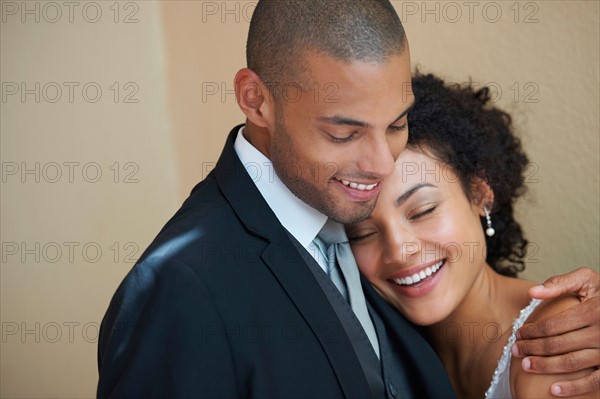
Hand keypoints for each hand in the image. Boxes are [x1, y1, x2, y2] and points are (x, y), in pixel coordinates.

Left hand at [511, 267, 599, 396]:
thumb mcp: (587, 280)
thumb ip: (559, 283)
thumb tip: (532, 292)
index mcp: (592, 311)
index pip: (552, 326)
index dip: (532, 331)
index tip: (519, 334)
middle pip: (557, 345)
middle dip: (532, 348)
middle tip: (515, 350)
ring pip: (571, 363)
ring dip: (545, 366)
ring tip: (526, 365)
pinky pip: (594, 382)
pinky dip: (574, 388)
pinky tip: (554, 390)